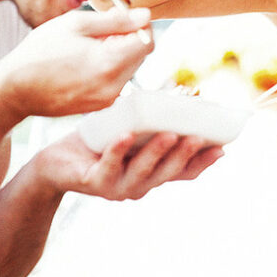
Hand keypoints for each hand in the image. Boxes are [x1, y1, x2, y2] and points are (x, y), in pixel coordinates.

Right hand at [0, 7, 153, 123]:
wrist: (14, 91)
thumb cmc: (39, 53)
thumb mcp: (75, 24)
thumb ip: (115, 20)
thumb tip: (145, 15)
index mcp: (110, 62)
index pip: (147, 41)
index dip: (140, 26)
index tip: (124, 18)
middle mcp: (114, 86)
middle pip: (140, 56)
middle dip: (128, 39)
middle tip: (100, 32)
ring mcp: (108, 99)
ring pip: (129, 69)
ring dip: (118, 54)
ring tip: (88, 48)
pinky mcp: (100, 106)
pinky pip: (117, 82)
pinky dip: (109, 69)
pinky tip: (84, 63)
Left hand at [37, 130, 223, 200]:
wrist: (53, 164)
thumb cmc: (96, 143)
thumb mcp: (128, 131)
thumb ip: (151, 121)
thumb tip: (178, 89)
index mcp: (152, 174)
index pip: (185, 172)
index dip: (204, 162)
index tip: (223, 147)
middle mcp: (139, 186)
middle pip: (168, 172)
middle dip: (186, 154)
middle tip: (200, 136)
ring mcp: (117, 187)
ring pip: (143, 172)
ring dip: (159, 153)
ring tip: (170, 134)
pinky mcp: (93, 182)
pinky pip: (108, 165)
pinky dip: (119, 150)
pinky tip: (126, 135)